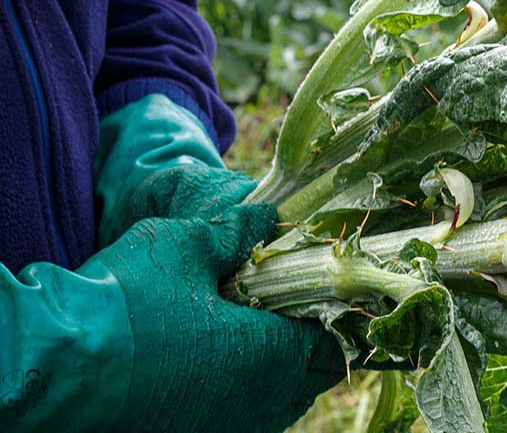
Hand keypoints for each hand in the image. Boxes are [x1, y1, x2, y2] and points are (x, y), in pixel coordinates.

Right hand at [90, 167, 344, 431]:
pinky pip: (240, 423)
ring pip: (276, 409)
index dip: (329, 320)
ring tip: (256, 342)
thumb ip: (235, 234)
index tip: (317, 298)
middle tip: (288, 316)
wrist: (53, 362)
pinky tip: (221, 372)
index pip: (329, 347)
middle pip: (309, 383)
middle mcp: (255, 402)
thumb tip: (268, 217)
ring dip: (278, 378)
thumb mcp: (184, 247)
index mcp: (268, 354)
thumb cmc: (124, 299)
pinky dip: (244, 400)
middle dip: (308, 350)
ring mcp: (223, 428)